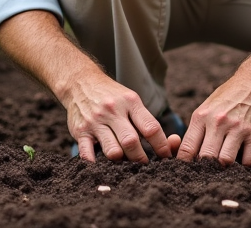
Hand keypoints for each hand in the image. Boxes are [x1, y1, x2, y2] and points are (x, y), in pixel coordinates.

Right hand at [60, 70, 179, 162]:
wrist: (81, 82)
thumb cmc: (112, 96)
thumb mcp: (131, 99)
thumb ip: (145, 120)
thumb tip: (169, 143)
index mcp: (130, 102)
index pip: (151, 127)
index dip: (162, 146)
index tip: (166, 157)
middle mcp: (113, 111)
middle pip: (131, 142)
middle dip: (141, 158)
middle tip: (145, 166)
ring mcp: (95, 122)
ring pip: (112, 151)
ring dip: (121, 162)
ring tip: (125, 164)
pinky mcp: (80, 131)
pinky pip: (87, 154)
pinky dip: (95, 164)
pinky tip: (101, 167)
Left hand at [177, 71, 250, 166]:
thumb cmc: (227, 99)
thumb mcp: (206, 108)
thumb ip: (198, 130)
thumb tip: (189, 156)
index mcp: (202, 116)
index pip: (187, 148)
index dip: (185, 164)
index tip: (188, 171)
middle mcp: (218, 122)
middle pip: (206, 157)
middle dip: (206, 167)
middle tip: (209, 170)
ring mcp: (238, 129)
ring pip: (225, 161)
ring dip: (225, 166)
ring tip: (226, 163)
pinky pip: (248, 161)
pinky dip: (244, 163)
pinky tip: (243, 156)